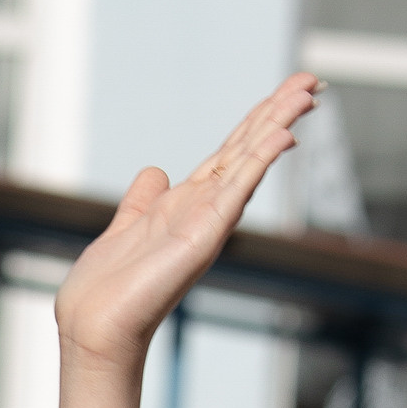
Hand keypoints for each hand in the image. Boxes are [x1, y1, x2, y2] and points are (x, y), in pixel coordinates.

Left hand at [56, 78, 318, 365]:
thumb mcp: (125, 228)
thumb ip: (142, 200)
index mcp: (187, 205)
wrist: (94, 328)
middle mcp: (204, 210)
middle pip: (248, 149)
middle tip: (312, 79)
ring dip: (279, 125)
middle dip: (278, 112)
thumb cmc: (106, 292)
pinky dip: (260, 161)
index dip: (256, 120)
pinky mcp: (204, 236)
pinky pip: (238, 189)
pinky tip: (283, 136)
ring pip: (250, 161)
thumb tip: (155, 172)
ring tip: (308, 92)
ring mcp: (208, 222)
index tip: (285, 91)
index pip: (230, 152)